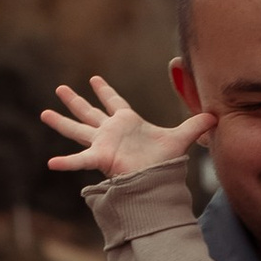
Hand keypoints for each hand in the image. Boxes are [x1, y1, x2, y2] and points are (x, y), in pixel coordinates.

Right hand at [40, 74, 213, 182]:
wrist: (159, 181)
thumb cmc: (166, 162)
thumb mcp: (182, 137)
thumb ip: (196, 124)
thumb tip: (216, 114)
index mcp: (127, 122)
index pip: (113, 101)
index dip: (104, 91)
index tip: (93, 79)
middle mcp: (111, 132)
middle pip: (89, 113)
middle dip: (75, 101)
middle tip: (60, 88)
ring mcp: (102, 145)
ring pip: (77, 130)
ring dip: (61, 122)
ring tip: (43, 113)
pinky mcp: (100, 159)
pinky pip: (80, 161)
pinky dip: (66, 162)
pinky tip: (51, 163)